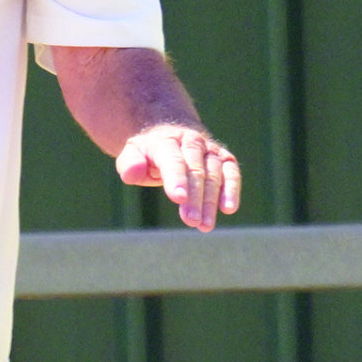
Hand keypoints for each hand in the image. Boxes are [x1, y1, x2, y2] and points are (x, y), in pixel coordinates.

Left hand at [115, 125, 241, 231]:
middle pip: (196, 170)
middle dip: (195, 196)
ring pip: (214, 174)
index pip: (173, 160)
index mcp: (166, 140)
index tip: (178, 199)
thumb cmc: (150, 154)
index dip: (176, 179)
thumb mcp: (133, 155)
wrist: (172, 134)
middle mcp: (191, 141)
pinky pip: (231, 173)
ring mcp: (210, 149)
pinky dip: (232, 189)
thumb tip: (132, 172)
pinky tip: (228, 208)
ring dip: (211, 201)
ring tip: (204, 226)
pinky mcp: (224, 159)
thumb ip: (130, 164)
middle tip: (191, 221)